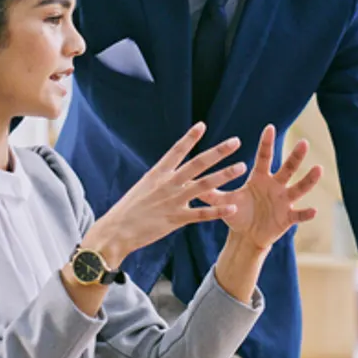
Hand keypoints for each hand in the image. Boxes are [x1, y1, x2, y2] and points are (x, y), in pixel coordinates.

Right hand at [83, 122, 245, 263]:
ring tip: (241, 167)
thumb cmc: (129, 210)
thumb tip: (171, 171)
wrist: (116, 231)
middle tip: (236, 141)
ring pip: (204, 185)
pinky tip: (232, 206)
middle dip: (218, 152)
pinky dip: (217, 210)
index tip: (202, 125)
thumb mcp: (144, 187)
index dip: (190, 138)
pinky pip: (201, 214)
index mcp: (157, 174)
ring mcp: (173, 201)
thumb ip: (161, 179)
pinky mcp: (176, 219)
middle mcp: (167, 184)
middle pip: (197, 164)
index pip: (176, 151)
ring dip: (224, 175)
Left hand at [213, 125, 322, 250]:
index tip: (269, 127)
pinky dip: (306, 213)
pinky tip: (315, 210)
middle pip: (287, 168)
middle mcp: (275, 185)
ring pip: (299, 187)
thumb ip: (211, 192)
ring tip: (318, 169)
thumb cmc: (238, 214)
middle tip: (304, 142)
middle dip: (295, 156)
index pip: (264, 157)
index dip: (266, 143)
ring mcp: (284, 201)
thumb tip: (189, 180)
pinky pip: (299, 214)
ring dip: (309, 179)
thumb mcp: (225, 201)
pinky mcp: (288, 217)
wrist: (247, 236)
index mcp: (260, 178)